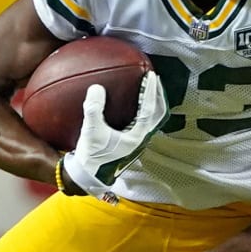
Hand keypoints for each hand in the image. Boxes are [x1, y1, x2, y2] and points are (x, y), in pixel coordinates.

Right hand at [62, 71, 167, 199]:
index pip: (149, 110)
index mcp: (137, 136)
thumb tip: (97, 87)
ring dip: (154, 101)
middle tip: (153, 77)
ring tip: (148, 87)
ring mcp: (138, 140)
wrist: (91, 176)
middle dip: (158, 94)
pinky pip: (144, 121)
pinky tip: (133, 101)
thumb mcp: (91, 132)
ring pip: (154, 118)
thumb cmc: (92, 156)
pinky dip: (144, 108)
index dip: (151, 91)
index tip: (150, 75)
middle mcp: (142, 138)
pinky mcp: (132, 141)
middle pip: (159, 113)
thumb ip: (94, 110)